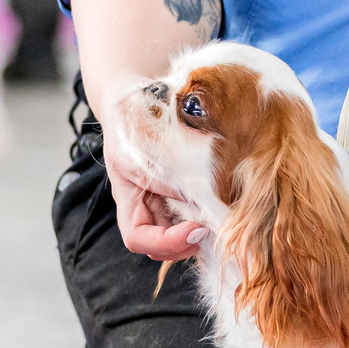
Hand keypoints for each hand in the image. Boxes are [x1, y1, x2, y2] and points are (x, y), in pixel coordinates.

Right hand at [99, 108, 207, 261]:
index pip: (137, 239)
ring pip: (178, 234)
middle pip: (160, 246)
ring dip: (198, 233)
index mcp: (128, 201)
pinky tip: (220, 204)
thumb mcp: (146, 151)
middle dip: (186, 243)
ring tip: (218, 217)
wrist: (135, 101)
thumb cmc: (132, 124)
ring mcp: (162, 204)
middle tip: (212, 228)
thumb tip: (199, 203)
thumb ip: (169, 179)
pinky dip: (205, 216)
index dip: (166, 243)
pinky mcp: (179, 195)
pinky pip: (192, 215)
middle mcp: (144, 209)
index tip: (194, 229)